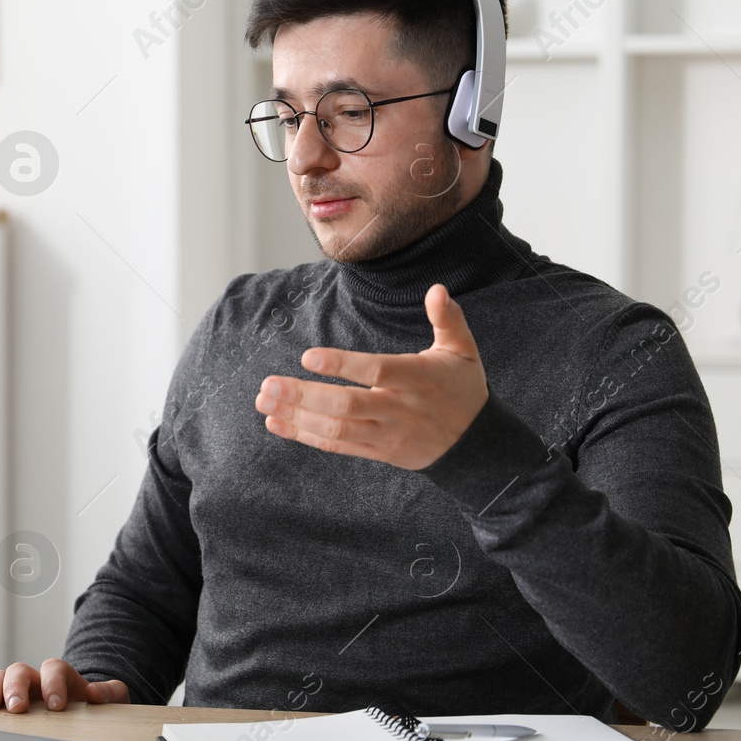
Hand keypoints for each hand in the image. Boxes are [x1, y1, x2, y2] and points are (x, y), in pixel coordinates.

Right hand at [0, 657, 130, 711]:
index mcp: (61, 676)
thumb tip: (94, 694)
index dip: (53, 683)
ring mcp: (16, 687)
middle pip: (20, 670)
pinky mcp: (1, 699)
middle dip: (16, 688)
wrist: (79, 713)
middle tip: (17, 708)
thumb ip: (109, 693)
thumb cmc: (93, 708)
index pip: (54, 668)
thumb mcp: (110, 700)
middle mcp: (35, 679)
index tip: (55, 705)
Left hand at [255, 283, 487, 470]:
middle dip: (304, 396)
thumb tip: (436, 289)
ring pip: (336, 430)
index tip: (307, 356)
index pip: (376, 372)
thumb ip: (447, 319)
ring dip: (296, 416)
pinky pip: (337, 446)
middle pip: (346, 406)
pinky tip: (277, 422)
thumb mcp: (463, 350)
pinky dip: (305, 435)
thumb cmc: (464, 389)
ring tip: (263, 399)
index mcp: (417, 379)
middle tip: (268, 384)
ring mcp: (386, 434)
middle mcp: (398, 409)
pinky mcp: (377, 451)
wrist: (476, 446)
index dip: (342, 366)